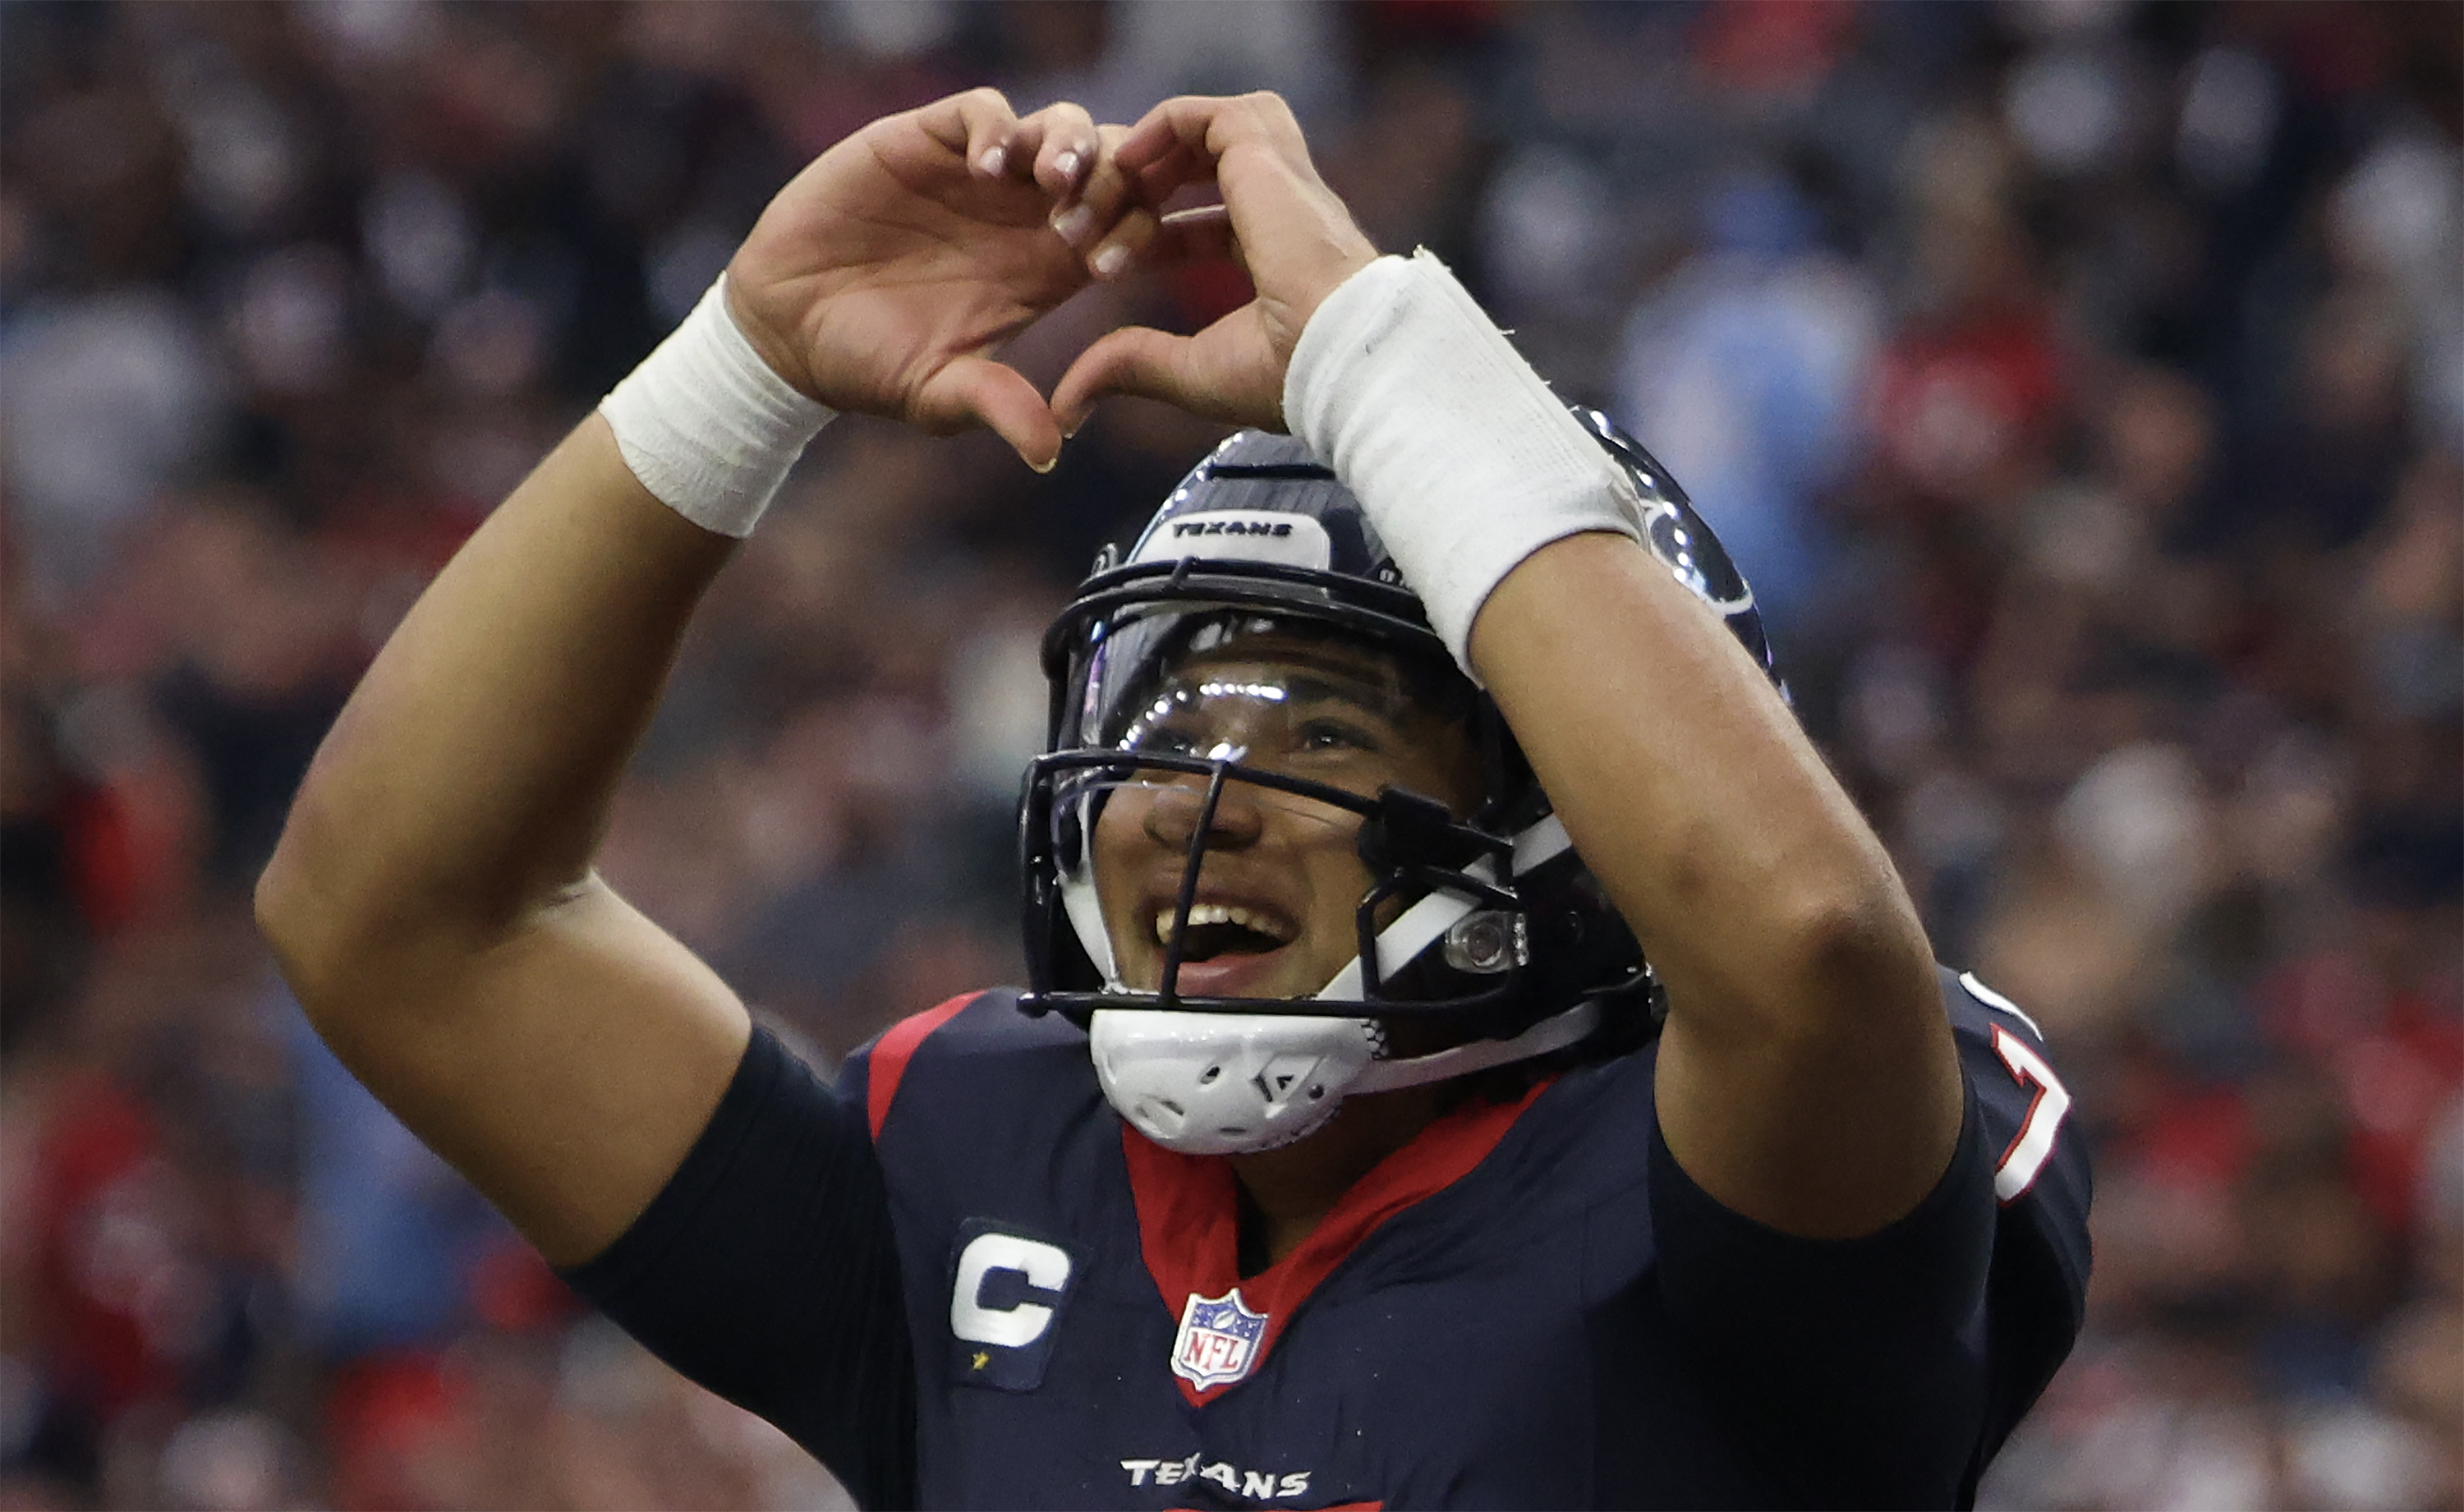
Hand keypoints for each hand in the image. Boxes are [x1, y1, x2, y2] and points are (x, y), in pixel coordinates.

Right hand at [724, 90, 1133, 470]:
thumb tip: (1048, 453)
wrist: (785, 328)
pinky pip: (982, 111)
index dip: (1138, 237)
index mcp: (1047, 269)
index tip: (1111, 269)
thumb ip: (995, 407)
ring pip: (1059, 126)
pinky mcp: (924, 142)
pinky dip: (996, 127)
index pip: (1126, 230)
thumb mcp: (938, 394)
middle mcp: (1024, 214)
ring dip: (1070, 144)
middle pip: (1110, 166)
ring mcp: (977, 174)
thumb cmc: (869, 365)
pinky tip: (987, 166)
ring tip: (1052, 181)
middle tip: (1082, 222)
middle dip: (1116, 182)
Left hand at [1050, 93, 1379, 435]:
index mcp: (1282, 258)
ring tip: (1102, 191)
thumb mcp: (1191, 372)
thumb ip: (1131, 369)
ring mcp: (1279, 177)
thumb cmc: (1287, 376)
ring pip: (1200, 135)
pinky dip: (1157, 127)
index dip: (1148, 238)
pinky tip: (1123, 164)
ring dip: (1143, 156)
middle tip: (1075, 231)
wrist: (1338, 355)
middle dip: (1131, 195)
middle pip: (1197, 173)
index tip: (1098, 267)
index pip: (1207, 228)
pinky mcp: (1264, 154)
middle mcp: (1285, 209)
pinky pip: (1202, 115)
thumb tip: (1066, 409)